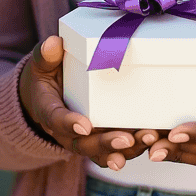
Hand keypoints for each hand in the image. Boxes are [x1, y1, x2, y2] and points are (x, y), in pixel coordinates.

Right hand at [17, 35, 160, 171]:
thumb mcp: (42, 64)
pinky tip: (153, 142)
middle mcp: (67, 132)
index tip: (84, 126)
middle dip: (106, 144)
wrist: (47, 95)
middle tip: (125, 140)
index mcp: (49, 111)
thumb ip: (46, 55)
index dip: (69, 124)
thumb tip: (53, 43)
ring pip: (104, 152)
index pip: (56, 120)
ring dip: (126, 150)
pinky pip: (116, 149)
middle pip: (85, 145)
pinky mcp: (101, 138)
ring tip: (146, 140)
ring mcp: (85, 139)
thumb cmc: (47, 76)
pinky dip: (134, 148)